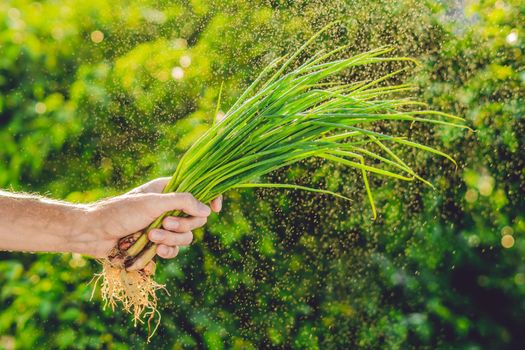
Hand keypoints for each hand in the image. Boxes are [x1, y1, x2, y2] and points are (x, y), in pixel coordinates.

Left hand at [74, 177, 221, 259]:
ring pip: (185, 238)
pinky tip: (154, 253)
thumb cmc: (120, 212)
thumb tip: (207, 210)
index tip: (216, 209)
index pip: (198, 192)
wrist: (93, 233)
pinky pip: (172, 251)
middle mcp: (168, 208)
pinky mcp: (155, 244)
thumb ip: (183, 202)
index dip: (210, 199)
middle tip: (164, 224)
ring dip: (170, 241)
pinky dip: (165, 253)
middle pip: (195, 220)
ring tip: (151, 239)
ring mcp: (162, 227)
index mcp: (169, 190)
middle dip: (181, 226)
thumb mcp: (153, 202)